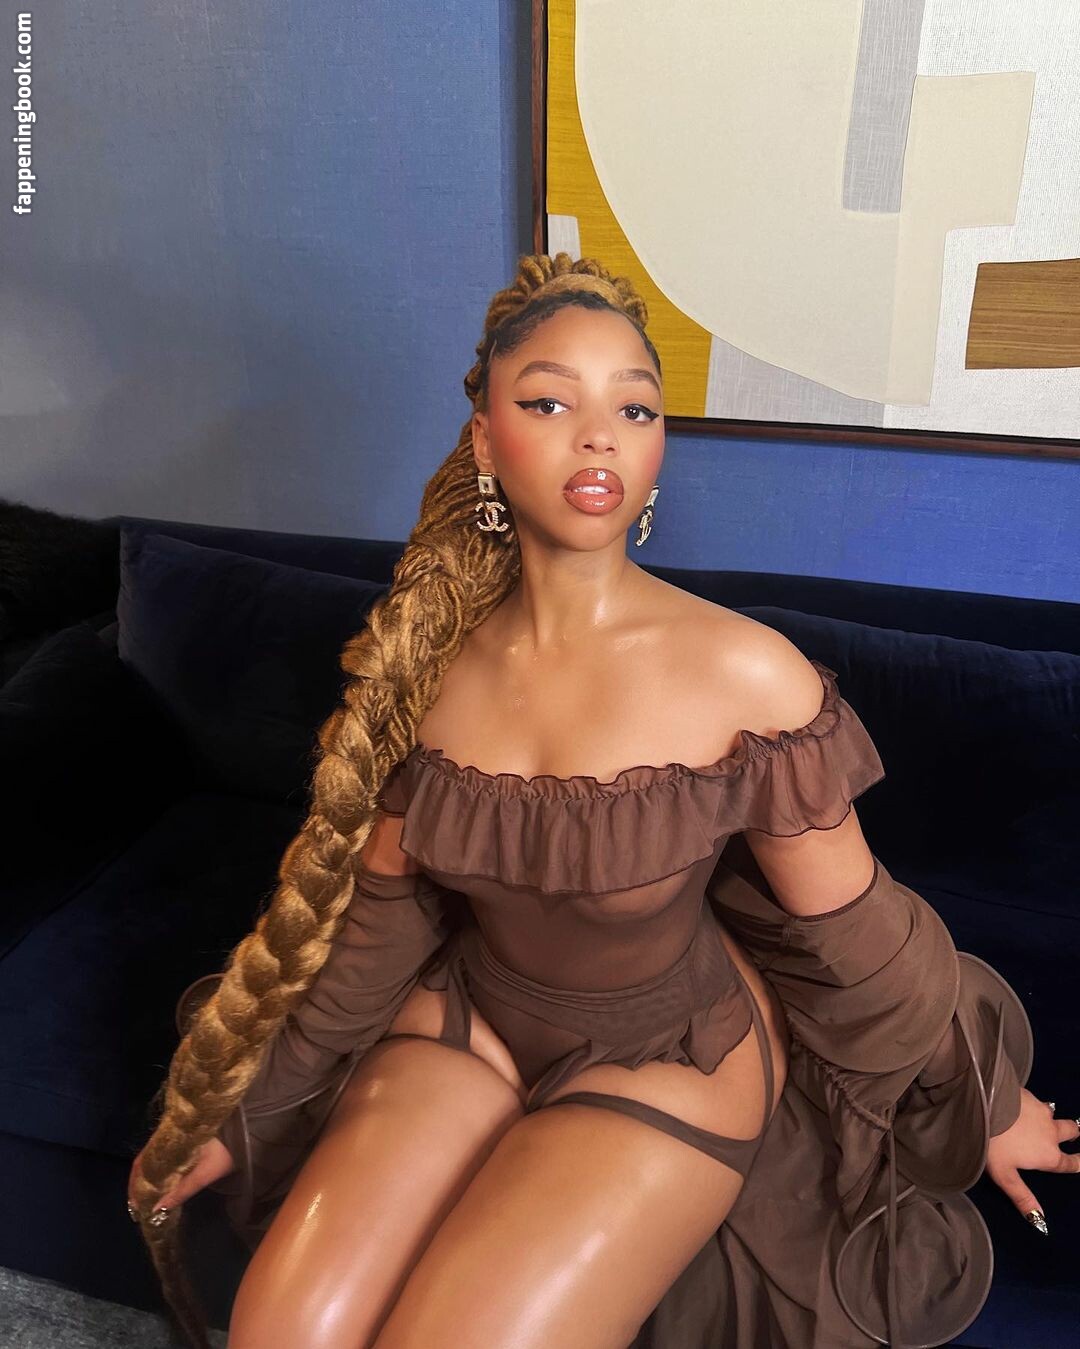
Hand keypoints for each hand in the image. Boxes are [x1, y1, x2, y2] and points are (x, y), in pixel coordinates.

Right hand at [127, 1135, 236, 1218]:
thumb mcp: (204, 1174)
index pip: (142, 1161)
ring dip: (147, 1179)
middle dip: (139, 1184)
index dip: (135, 1183)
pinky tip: (160, 1186)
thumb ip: (181, 1190)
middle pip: (145, 1161)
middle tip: (138, 1207)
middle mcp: (168, 1137)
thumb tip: (155, 1208)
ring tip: (146, 1200)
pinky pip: (163, 1158)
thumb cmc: (224, 1152)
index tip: (134, 1204)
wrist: (246, 1134)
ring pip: (153, 1160)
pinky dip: (158, 1173)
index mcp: (170, 1141)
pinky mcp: (182, 1142)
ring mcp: (175, 1139)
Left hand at [985, 1088, 1079, 1231]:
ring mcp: (1041, 1110)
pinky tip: (1023, 1105)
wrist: (984, 1103)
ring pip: (1054, 1114)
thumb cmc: (994, 1144)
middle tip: (1071, 1135)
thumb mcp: (1005, 1176)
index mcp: (1048, 1155)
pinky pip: (1037, 1101)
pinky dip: (1033, 1105)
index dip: (1078, 1163)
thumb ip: (1023, 1197)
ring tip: (1045, 1120)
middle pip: (1071, 1131)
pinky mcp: (1029, 1094)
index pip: (1070, 1163)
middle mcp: (1051, 1132)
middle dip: (1073, 1134)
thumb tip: (1041, 1222)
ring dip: (1052, 1118)